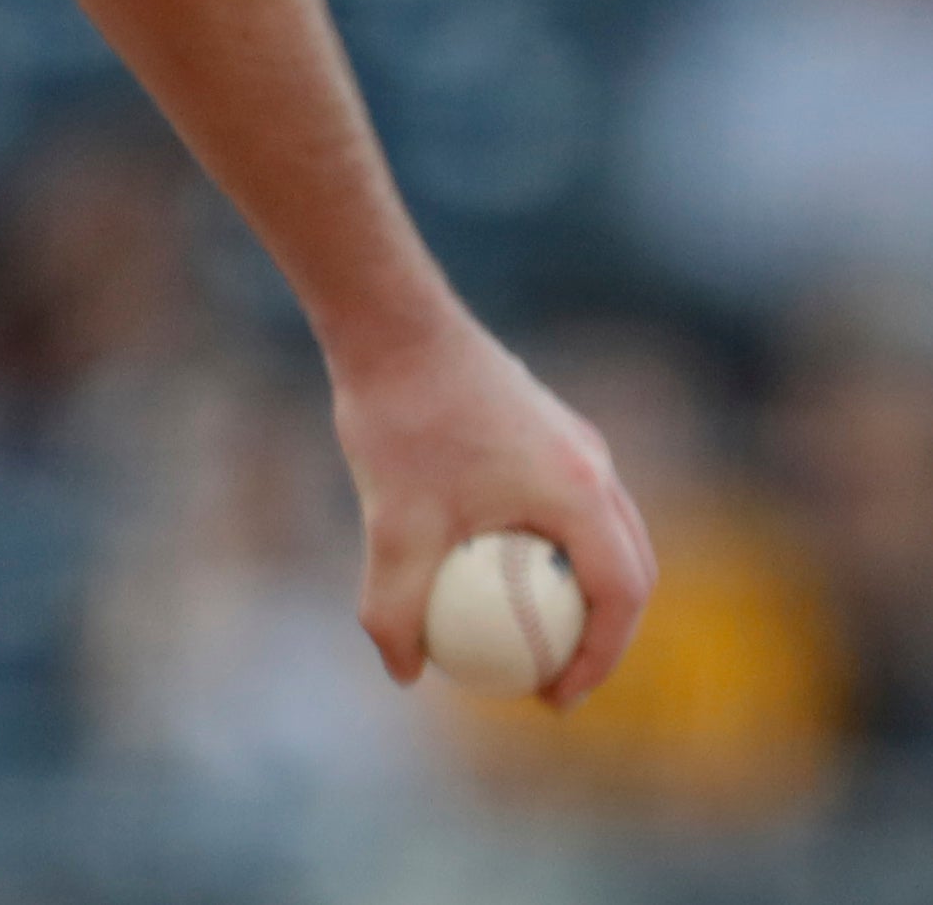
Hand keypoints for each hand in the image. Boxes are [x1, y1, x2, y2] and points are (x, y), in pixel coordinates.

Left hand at [328, 307, 658, 708]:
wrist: (390, 322)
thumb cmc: (397, 418)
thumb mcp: (389, 525)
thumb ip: (394, 605)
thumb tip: (404, 672)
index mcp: (580, 491)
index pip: (622, 595)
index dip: (600, 658)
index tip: (555, 698)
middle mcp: (593, 465)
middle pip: (631, 567)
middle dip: (605, 633)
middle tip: (552, 676)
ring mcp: (575, 441)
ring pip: (605, 533)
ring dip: (584, 588)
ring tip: (531, 631)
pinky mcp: (547, 426)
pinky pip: (571, 504)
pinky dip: (555, 546)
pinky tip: (492, 565)